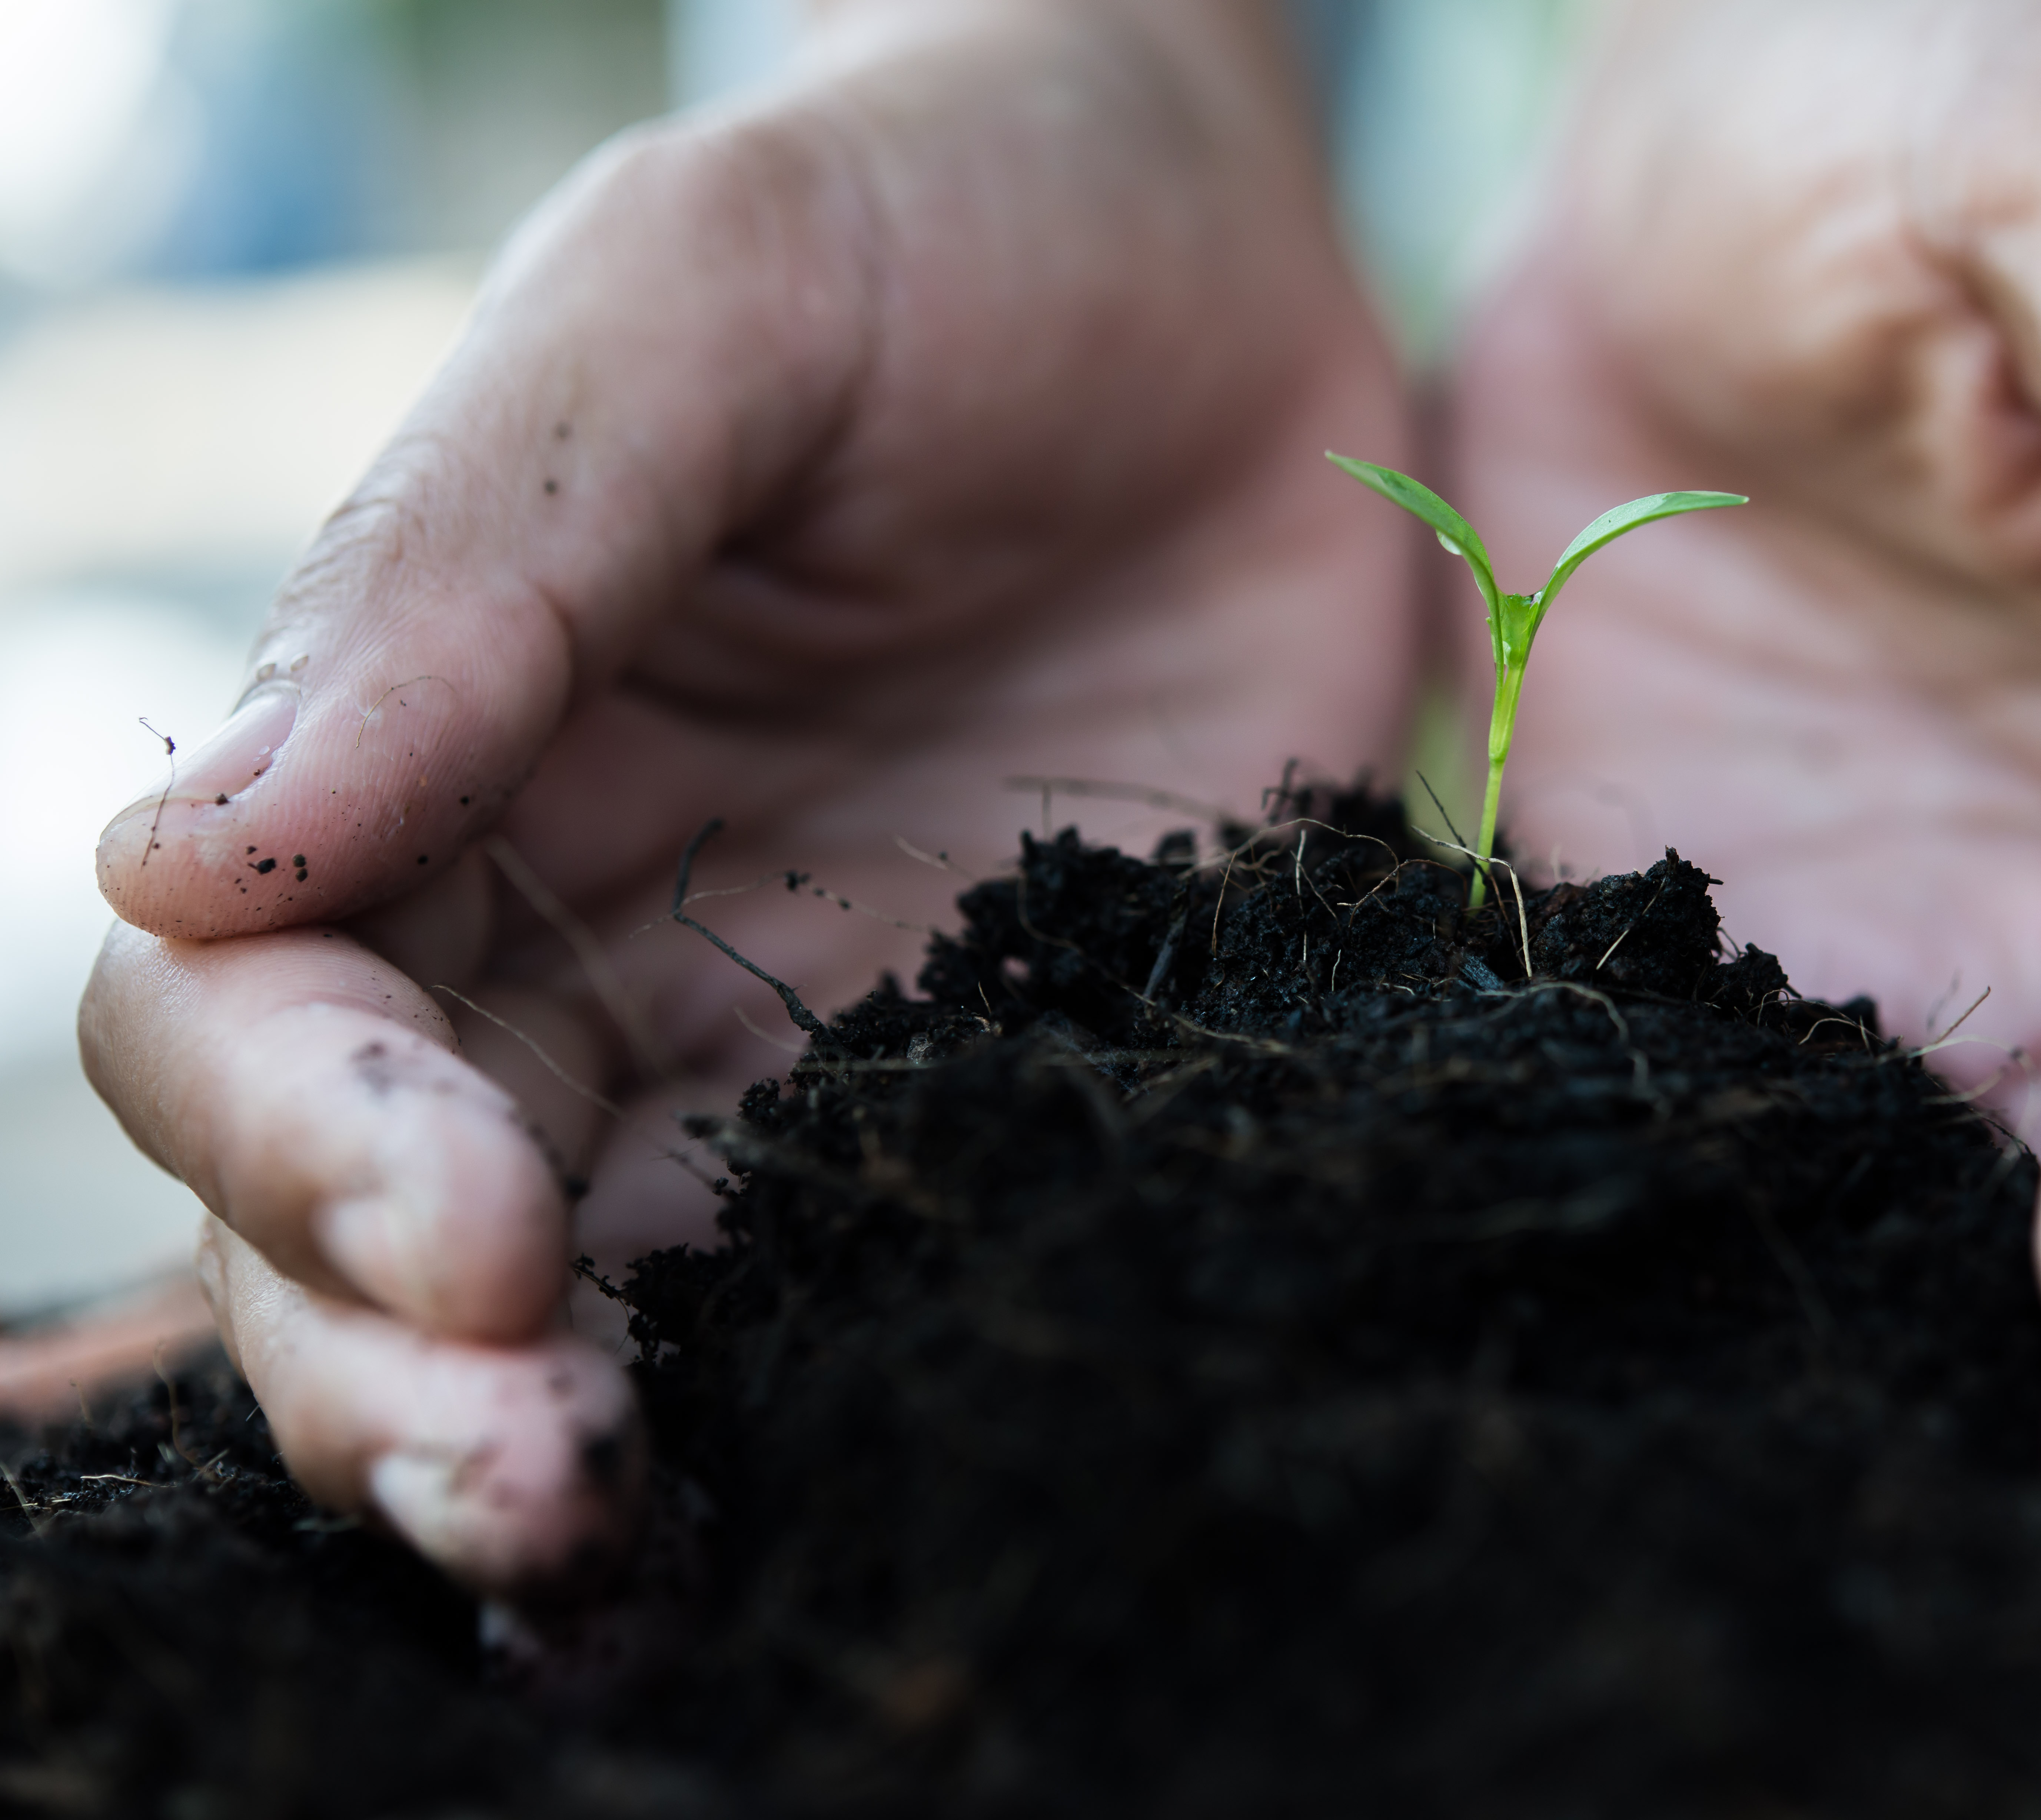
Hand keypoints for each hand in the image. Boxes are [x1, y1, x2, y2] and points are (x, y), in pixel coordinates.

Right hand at [81, 0, 1415, 1591]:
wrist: (1228, 267)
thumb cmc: (944, 216)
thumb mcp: (702, 302)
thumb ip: (468, 561)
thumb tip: (191, 862)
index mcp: (444, 752)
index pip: (264, 1009)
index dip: (312, 1137)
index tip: (447, 1216)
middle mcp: (579, 928)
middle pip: (384, 1210)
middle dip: (408, 1362)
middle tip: (523, 1476)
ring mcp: (781, 1023)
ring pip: (590, 1291)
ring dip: (572, 1433)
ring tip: (604, 1538)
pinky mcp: (995, 1063)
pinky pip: (852, 1266)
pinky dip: (810, 1389)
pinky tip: (824, 1484)